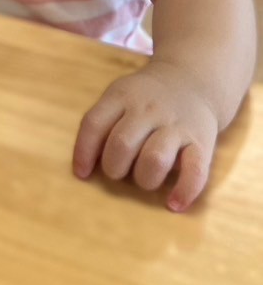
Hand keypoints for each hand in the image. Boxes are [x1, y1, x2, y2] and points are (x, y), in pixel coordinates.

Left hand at [73, 60, 219, 210]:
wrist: (192, 80)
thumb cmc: (146, 97)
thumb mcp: (120, 95)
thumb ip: (102, 122)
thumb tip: (84, 166)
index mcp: (122, 95)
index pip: (94, 123)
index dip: (83, 152)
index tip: (82, 174)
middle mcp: (148, 109)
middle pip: (122, 144)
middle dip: (114, 168)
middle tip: (119, 173)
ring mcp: (176, 125)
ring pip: (155, 159)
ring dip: (145, 179)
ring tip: (145, 181)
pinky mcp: (202, 141)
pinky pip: (195, 171)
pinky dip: (184, 191)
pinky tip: (174, 204)